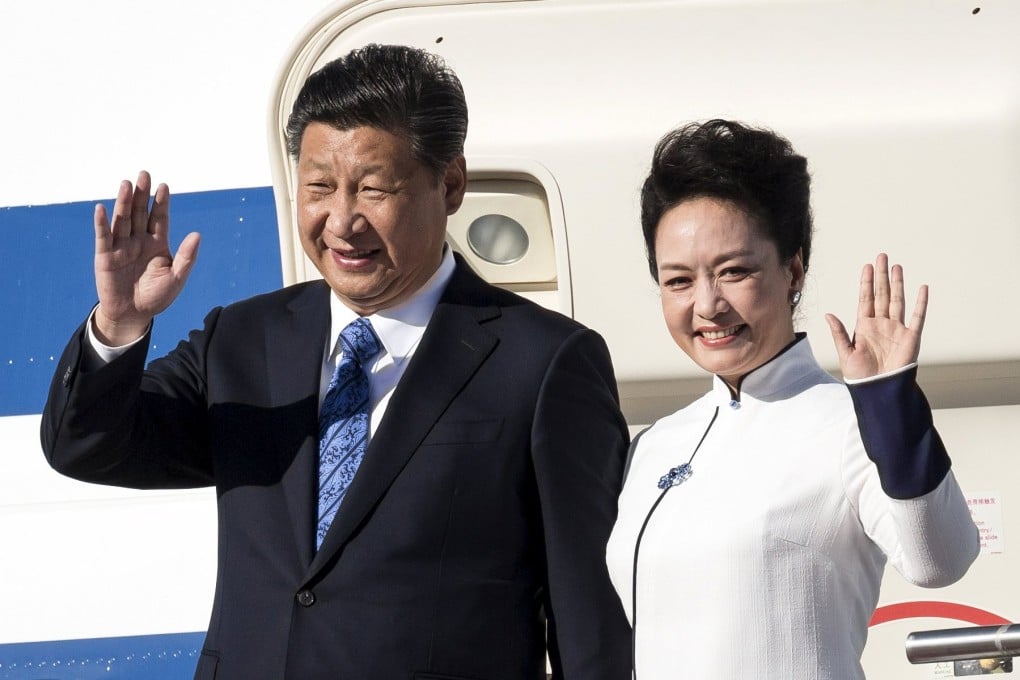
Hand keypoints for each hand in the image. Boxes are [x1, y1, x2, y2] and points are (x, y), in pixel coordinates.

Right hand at [93, 171, 199, 344]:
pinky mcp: (105, 256)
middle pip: (140, 213)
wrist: (133, 315)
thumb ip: (186, 257)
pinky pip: (103, 236)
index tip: (164, 186)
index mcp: (157, 243)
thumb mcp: (176, 278)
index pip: (160, 218)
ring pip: (123, 220)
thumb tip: (197, 235)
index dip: (161, 202)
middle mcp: (139, 240)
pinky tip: (101, 208)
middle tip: (144, 173)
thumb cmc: (157, 296)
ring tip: (126, 184)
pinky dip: (102, 223)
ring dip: (124, 202)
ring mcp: (121, 246)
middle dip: (142, 194)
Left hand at [825, 253, 926, 379]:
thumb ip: (839, 333)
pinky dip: (921, 303)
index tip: (867, 266)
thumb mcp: (846, 352)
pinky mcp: (910, 338)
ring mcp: (897, 329)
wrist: (878, 390)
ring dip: (898, 284)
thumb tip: (828, 314)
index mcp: (865, 326)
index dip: (867, 283)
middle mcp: (881, 324)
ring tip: (897, 267)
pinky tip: (921, 289)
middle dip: (881, 276)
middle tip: (882, 257)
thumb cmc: (860, 375)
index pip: (866, 299)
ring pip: (898, 301)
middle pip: (882, 295)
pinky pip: (917, 317)